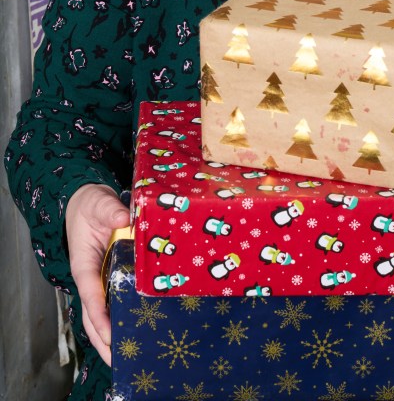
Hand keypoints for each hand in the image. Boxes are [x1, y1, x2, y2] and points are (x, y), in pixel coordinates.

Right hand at [65, 183, 129, 365]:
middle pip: (93, 316)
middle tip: (121, 360)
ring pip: (103, 315)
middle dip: (105, 339)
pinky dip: (123, 319)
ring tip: (129, 359)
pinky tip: (139, 333)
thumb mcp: (98, 202)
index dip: (99, 313)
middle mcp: (92, 277)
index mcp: (84, 263)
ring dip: (113, 337)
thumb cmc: (91, 205)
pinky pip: (116, 303)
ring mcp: (102, 280)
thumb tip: (125, 217)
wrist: (91, 202)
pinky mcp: (114, 278)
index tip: (110, 332)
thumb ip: (109, 209)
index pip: (90, 292)